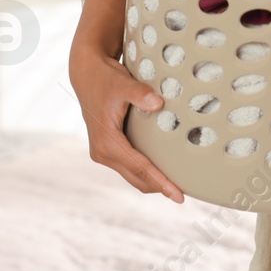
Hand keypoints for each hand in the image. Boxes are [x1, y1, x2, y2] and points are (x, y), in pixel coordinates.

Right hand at [69, 45, 183, 203]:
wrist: (87, 75)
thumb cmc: (105, 79)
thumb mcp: (122, 83)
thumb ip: (140, 94)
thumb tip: (158, 104)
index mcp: (107, 142)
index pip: (140, 168)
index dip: (161, 182)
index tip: (178, 195)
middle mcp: (102, 152)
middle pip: (137, 179)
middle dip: (159, 187)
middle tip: (183, 195)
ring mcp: (103, 153)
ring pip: (132, 176)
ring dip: (152, 181)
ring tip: (176, 184)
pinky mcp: (106, 149)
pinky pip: (129, 167)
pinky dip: (144, 171)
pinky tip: (161, 169)